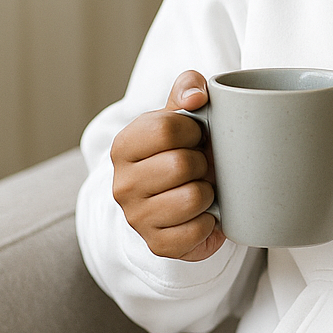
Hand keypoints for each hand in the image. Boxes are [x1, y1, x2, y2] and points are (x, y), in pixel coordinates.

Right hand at [110, 71, 225, 261]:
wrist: (173, 196)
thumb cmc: (181, 149)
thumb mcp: (181, 112)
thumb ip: (188, 88)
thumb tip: (197, 97)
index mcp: (124, 145)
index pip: (165, 128)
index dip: (193, 131)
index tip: (196, 137)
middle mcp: (123, 184)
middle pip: (182, 165)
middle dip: (203, 163)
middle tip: (201, 166)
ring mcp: (136, 218)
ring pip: (193, 198)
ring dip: (208, 192)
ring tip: (201, 188)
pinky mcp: (157, 244)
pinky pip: (197, 232)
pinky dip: (210, 222)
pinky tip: (203, 214)